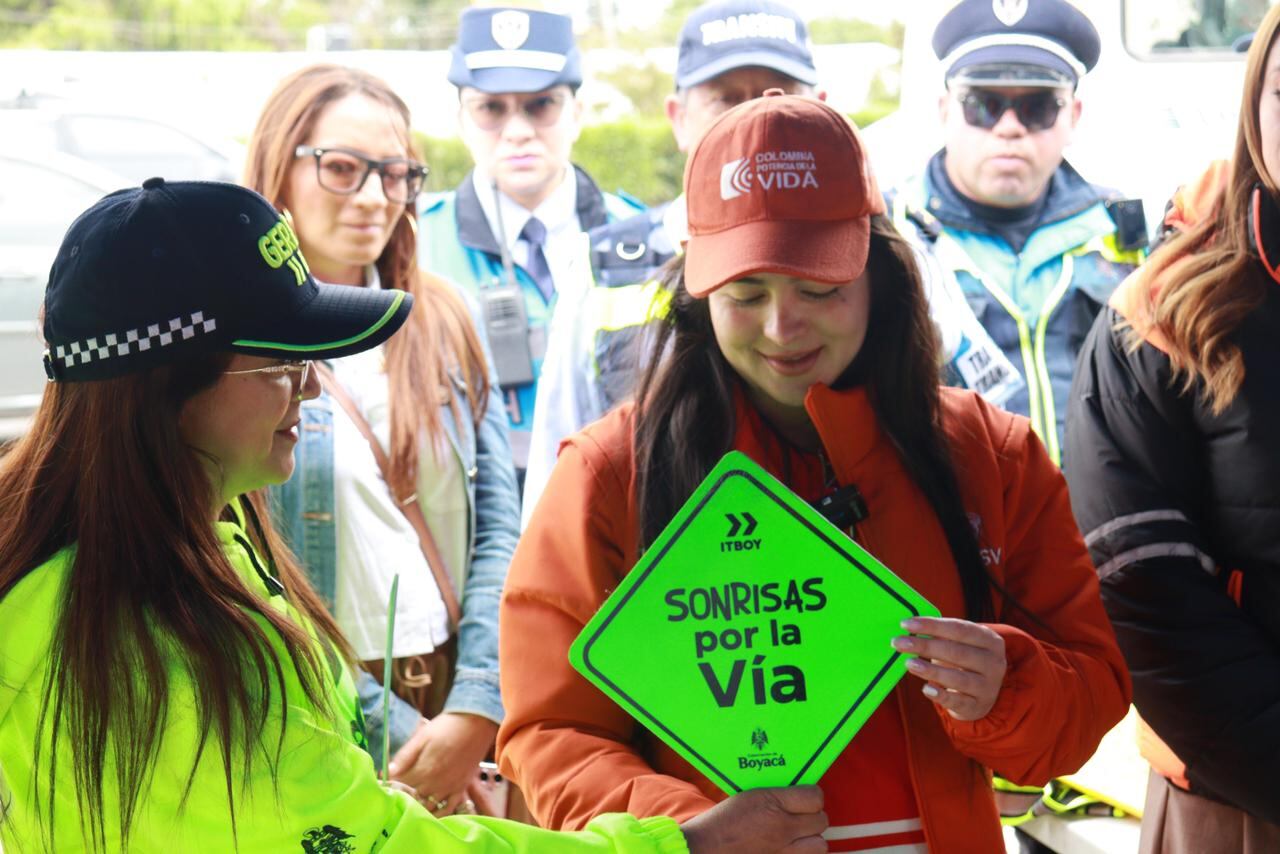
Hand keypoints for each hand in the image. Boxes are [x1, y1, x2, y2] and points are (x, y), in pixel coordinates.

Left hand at [388, 712, 497, 814]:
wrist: (475, 723)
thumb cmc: (446, 727)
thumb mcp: (422, 736)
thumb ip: (405, 756)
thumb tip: (387, 772)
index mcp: (425, 769)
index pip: (401, 783)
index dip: (392, 781)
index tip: (387, 779)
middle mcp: (437, 783)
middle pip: (413, 796)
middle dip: (404, 792)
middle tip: (399, 786)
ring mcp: (450, 787)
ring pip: (428, 805)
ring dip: (418, 803)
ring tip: (412, 796)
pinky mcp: (461, 788)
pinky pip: (449, 808)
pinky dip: (438, 813)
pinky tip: (430, 810)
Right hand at [681, 786, 826, 853]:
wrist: (706, 848)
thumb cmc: (722, 821)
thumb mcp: (749, 796)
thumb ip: (776, 796)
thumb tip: (797, 794)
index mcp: (772, 804)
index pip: (814, 797)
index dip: (813, 795)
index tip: (806, 796)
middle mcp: (782, 829)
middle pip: (821, 821)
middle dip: (814, 816)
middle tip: (801, 816)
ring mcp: (783, 852)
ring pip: (820, 845)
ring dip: (812, 839)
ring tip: (799, 836)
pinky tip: (790, 849)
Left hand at [893, 616, 1006, 720]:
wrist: (981, 694)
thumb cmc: (964, 661)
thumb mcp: (959, 644)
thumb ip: (940, 635)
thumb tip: (909, 628)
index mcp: (990, 640)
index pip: (959, 629)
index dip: (932, 625)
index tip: (906, 624)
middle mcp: (993, 663)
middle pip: (957, 652)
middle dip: (925, 646)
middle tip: (900, 642)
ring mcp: (988, 687)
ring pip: (958, 678)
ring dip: (931, 670)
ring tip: (909, 663)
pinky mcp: (977, 706)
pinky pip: (957, 701)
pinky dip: (941, 695)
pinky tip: (925, 688)